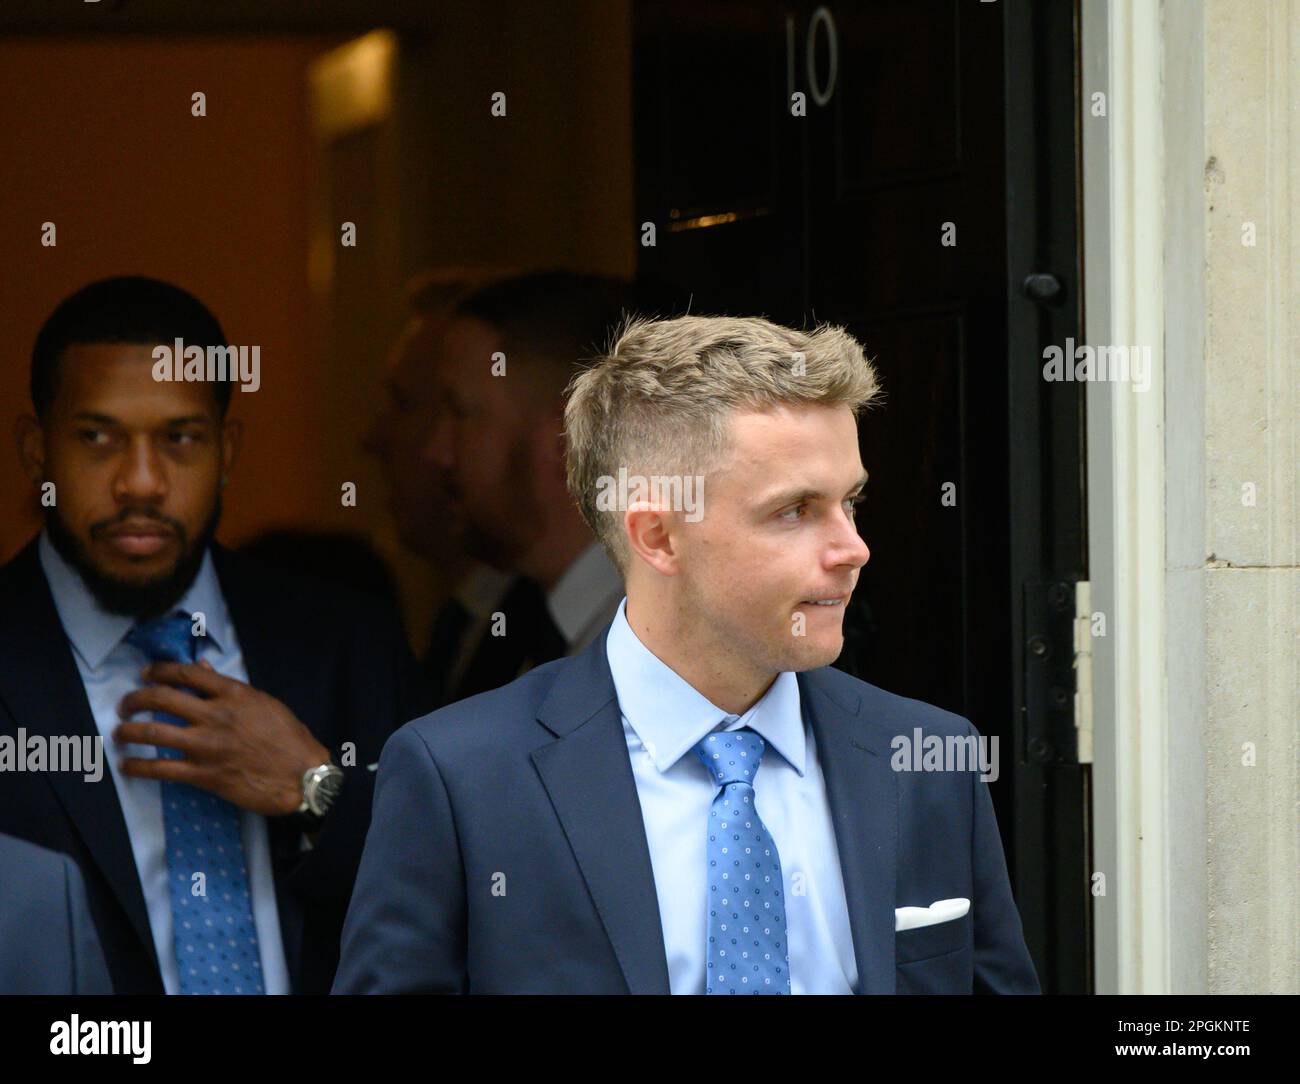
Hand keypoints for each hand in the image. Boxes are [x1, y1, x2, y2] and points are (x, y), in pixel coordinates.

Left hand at [114, 661, 330, 815]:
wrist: (301, 776)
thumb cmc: (289, 738)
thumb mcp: (264, 703)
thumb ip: (229, 687)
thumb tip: (202, 669)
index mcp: (233, 694)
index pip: (186, 673)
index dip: (159, 671)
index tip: (145, 675)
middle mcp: (215, 716)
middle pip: (161, 699)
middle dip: (134, 699)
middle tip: (125, 705)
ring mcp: (206, 746)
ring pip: (153, 733)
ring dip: (128, 731)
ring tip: (120, 733)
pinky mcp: (202, 775)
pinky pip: (160, 770)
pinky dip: (137, 767)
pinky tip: (127, 766)